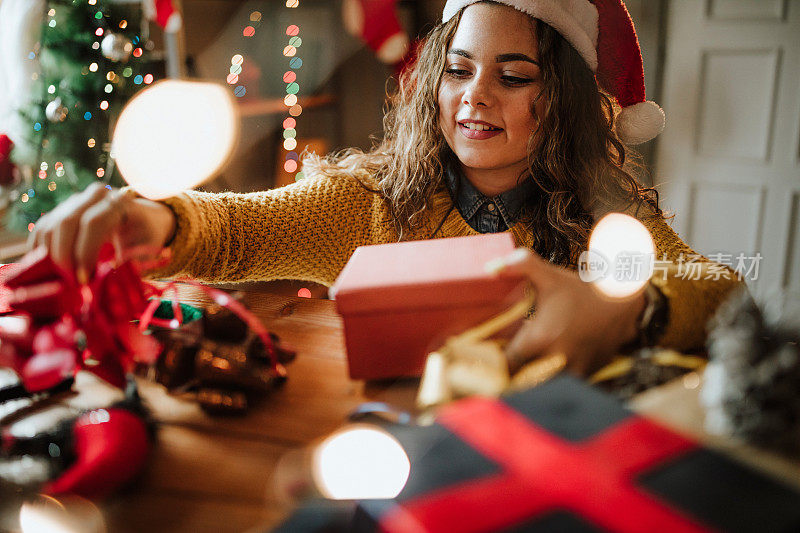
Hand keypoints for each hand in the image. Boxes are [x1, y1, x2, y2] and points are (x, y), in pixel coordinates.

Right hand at [29, 183, 176, 280]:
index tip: (84, 278)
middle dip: (64, 256)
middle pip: (67, 222)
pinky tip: (47, 271)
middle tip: (70, 282)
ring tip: (63, 280)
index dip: (85, 252)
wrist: (141, 221)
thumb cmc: (145, 239)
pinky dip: (39, 253)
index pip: (94, 222)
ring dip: (50, 257)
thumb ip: (128, 265)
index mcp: (120, 203)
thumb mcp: (147, 252)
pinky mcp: (59, 212)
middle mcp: (95, 196)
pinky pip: (41, 231)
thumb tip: (103, 281)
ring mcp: (74, 202)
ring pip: (50, 227)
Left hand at [491, 248, 645, 374]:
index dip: (495, 365)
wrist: (624, 299)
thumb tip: (491, 266)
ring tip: (530, 366)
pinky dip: (559, 378)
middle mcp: (557, 360)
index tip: (490, 360)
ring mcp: (576, 369)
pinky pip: (567, 384)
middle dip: (515, 376)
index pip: (507, 366)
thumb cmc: (582, 289)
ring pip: (547, 385)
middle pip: (524, 382)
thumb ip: (520, 266)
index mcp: (540, 339)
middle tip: (507, 365)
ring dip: (537, 379)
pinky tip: (554, 364)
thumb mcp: (550, 276)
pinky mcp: (590, 373)